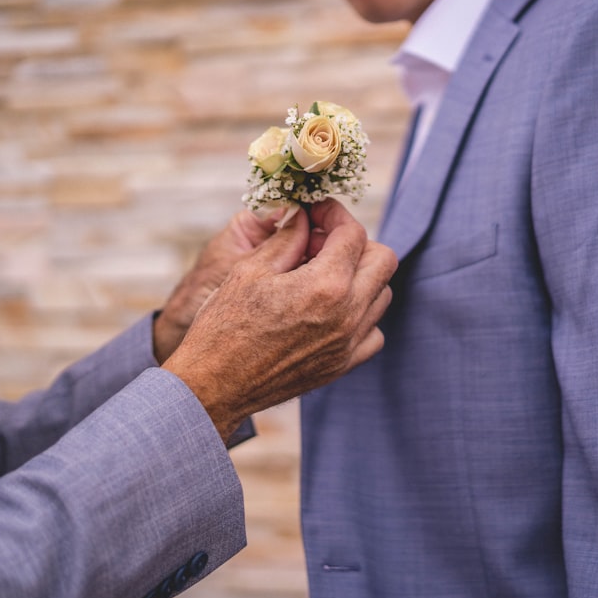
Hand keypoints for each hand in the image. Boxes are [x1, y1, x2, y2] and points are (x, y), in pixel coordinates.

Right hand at [162, 200, 396, 442]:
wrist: (215, 385)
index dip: (334, 214)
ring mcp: (348, 343)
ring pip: (382, 295)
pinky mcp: (343, 365)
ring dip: (361, 276)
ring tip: (323, 275)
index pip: (353, 233)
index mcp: (325, 285)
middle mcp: (347, 315)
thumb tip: (303, 216)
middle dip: (356, 242)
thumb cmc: (224, 326)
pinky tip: (331, 310)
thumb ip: (287, 238)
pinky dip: (361, 315)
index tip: (317, 212)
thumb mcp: (250, 269)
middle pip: (382, 260)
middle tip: (322, 242)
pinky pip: (373, 332)